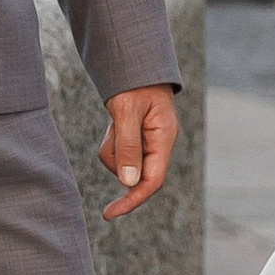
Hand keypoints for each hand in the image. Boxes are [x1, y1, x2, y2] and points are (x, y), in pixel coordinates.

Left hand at [100, 86, 178, 220]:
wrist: (135, 60)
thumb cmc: (134, 82)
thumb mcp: (127, 111)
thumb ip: (128, 146)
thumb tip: (128, 182)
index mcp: (164, 137)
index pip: (152, 180)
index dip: (132, 200)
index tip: (110, 213)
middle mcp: (160, 143)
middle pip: (136, 173)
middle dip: (118, 162)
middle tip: (113, 131)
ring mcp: (149, 141)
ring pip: (124, 164)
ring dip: (112, 149)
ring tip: (114, 120)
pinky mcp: (137, 138)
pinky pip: (119, 152)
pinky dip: (111, 143)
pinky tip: (115, 121)